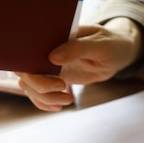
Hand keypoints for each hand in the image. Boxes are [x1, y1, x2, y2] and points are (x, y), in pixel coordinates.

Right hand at [15, 18, 143, 110]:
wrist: (118, 54)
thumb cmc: (111, 43)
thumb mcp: (100, 44)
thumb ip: (77, 48)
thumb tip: (52, 57)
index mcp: (54, 36)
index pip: (28, 47)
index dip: (28, 63)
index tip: (53, 75)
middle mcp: (47, 51)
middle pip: (25, 70)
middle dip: (39, 85)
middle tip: (62, 88)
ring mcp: (49, 66)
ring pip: (29, 85)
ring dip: (43, 97)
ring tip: (67, 100)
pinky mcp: (55, 79)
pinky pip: (39, 94)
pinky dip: (44, 103)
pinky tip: (59, 106)